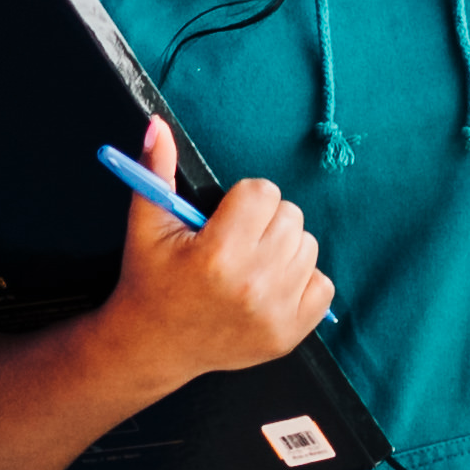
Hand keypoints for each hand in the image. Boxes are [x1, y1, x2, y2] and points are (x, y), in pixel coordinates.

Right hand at [84, 119, 329, 390]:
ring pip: (308, 247)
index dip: (243, 200)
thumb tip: (158, 123)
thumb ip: (155, 169)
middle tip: (237, 240)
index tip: (225, 217)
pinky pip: (323, 284)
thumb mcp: (146, 223)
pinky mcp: (290, 334)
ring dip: (283, 248)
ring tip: (250, 263)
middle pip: (290, 216)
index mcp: (217, 253)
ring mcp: (274, 313)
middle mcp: (252, 284)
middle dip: (264, 221)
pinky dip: (301, 280)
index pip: (263, 193)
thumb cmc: (149, 280)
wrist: (152, 346)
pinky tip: (269, 286)